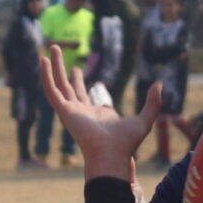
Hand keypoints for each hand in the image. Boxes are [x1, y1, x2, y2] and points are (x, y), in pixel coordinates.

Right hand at [40, 44, 159, 177]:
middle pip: (70, 87)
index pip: (87, 97)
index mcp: (97, 115)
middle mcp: (82, 112)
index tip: (81, 72)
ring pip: (59, 84)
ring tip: (52, 48)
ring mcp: (71, 110)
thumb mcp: (145, 118)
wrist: (111, 154)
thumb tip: (158, 84)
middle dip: (65, 70)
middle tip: (60, 53)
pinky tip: (43, 60)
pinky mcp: (63, 110)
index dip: (83, 84)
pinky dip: (46, 75)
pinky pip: (52, 90)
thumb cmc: (126, 143)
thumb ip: (153, 102)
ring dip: (54, 67)